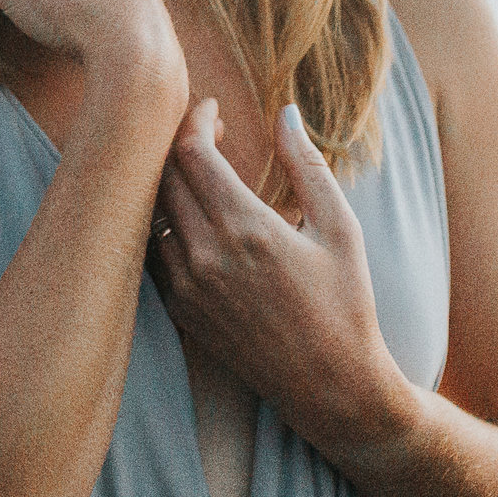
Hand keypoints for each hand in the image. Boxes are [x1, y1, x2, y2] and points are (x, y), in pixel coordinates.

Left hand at [147, 98, 412, 446]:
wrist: (333, 387)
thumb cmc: (346, 303)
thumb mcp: (340, 228)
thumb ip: (308, 165)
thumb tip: (285, 111)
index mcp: (246, 229)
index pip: (190, 152)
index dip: (194, 118)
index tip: (213, 109)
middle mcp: (206, 256)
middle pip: (161, 175)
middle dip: (177, 142)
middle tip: (208, 132)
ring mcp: (187, 286)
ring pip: (151, 212)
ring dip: (166, 181)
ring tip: (198, 169)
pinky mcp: (181, 310)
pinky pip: (153, 249)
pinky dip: (164, 221)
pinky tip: (191, 214)